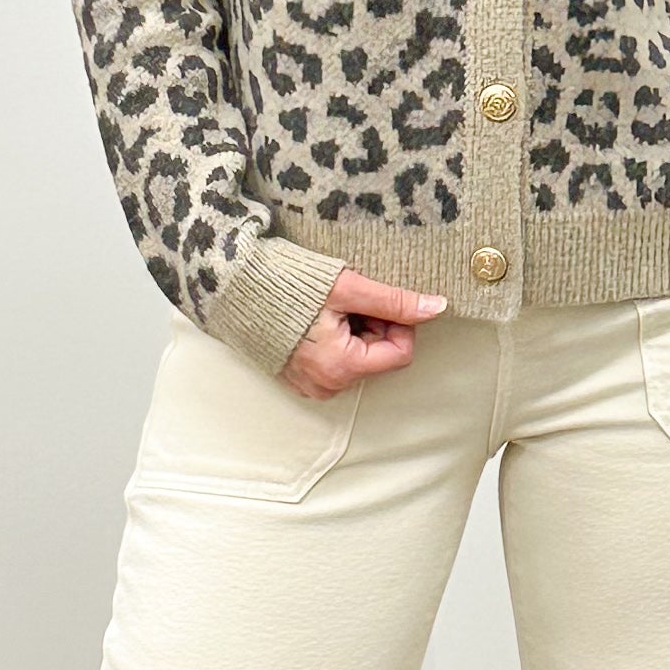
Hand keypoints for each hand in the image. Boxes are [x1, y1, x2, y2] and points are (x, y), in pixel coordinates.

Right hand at [281, 269, 444, 397]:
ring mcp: (310, 384)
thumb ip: (394, 301)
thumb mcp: (348, 288)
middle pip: (379, 356)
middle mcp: (326, 385)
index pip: (401, 353)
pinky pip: (336, 362)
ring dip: (356, 330)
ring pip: (359, 358)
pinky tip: (318, 317)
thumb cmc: (286, 284)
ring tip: (331, 307)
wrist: (233, 285)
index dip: (399, 322)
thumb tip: (436, 308)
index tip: (380, 300)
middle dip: (375, 326)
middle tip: (351, 300)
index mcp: (341, 368)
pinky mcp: (298, 377)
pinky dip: (337, 338)